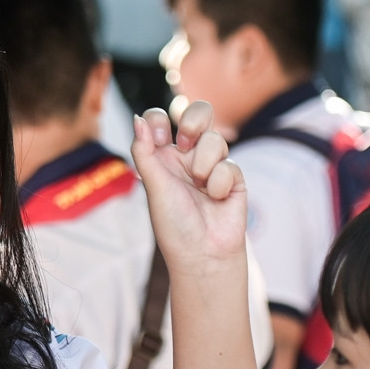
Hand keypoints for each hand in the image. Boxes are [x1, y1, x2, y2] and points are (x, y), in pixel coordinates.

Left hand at [131, 102, 248, 271]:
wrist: (203, 254)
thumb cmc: (174, 225)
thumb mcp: (154, 185)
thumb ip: (145, 150)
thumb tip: (137, 118)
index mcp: (162, 158)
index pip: (160, 120)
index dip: (160, 120)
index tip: (161, 138)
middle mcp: (187, 159)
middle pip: (198, 114)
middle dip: (194, 119)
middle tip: (186, 140)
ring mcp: (212, 166)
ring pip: (214, 138)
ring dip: (204, 162)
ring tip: (201, 186)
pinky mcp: (233, 178)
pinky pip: (229, 164)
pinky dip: (219, 182)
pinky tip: (216, 199)